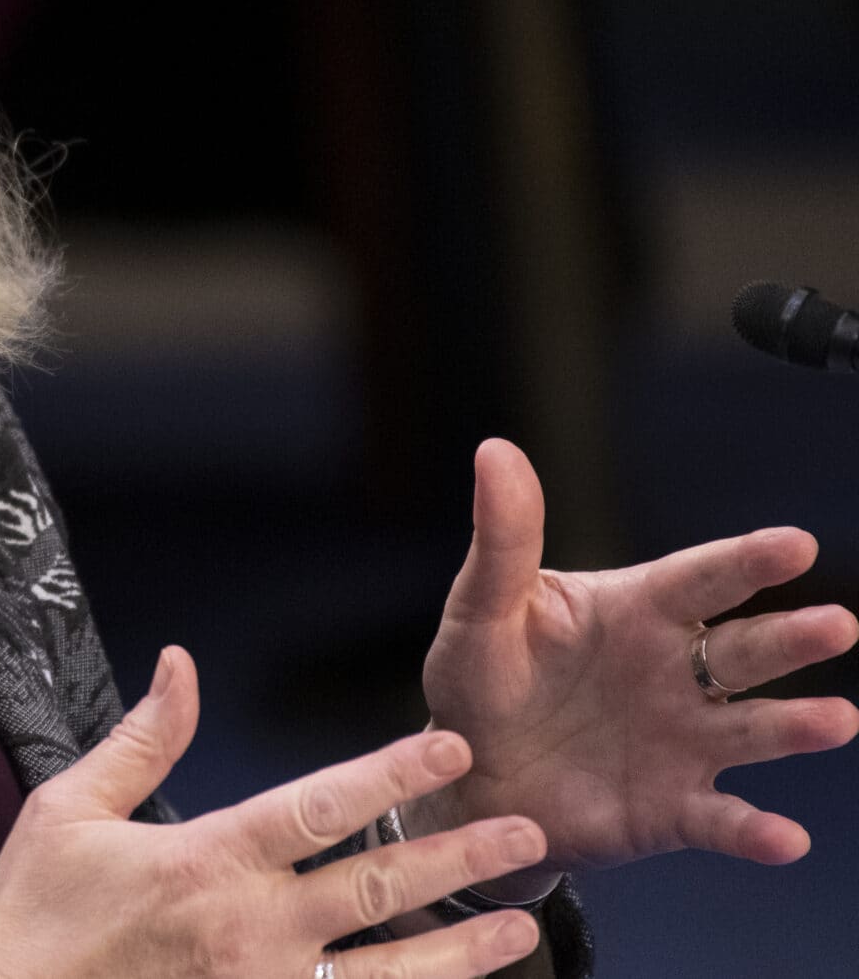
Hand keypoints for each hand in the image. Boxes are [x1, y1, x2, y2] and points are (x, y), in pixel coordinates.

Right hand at [0, 646, 548, 978]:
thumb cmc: (31, 916)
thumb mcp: (70, 809)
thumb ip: (144, 739)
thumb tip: (181, 663)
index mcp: (208, 860)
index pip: (322, 806)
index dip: (394, 773)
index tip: (452, 747)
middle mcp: (251, 932)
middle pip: (379, 890)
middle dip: (460, 858)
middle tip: (526, 831)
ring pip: (388, 977)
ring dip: (460, 953)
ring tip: (520, 929)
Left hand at [418, 438, 858, 889]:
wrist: (465, 776)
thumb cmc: (480, 677)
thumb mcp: (483, 608)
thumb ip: (503, 538)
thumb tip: (495, 449)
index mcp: (636, 612)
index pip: (699, 579)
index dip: (746, 562)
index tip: (796, 544)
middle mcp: (675, 673)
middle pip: (744, 650)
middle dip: (792, 638)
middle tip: (838, 624)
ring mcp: (682, 741)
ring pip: (752, 729)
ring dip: (795, 725)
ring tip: (838, 719)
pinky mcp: (671, 808)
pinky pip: (719, 819)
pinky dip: (754, 830)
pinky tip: (783, 838)